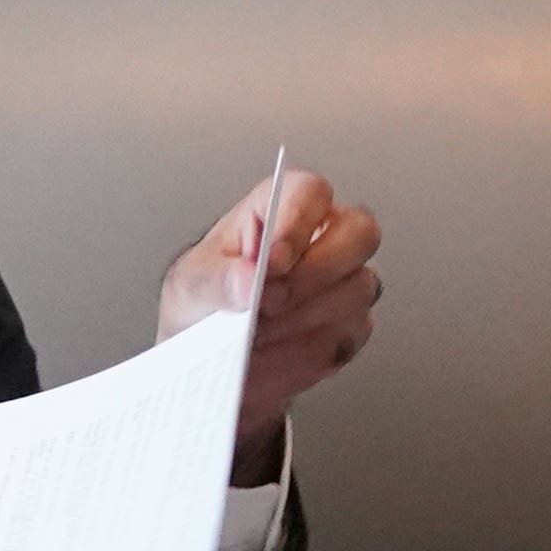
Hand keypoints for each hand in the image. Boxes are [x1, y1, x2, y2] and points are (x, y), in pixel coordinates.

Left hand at [161, 167, 383, 471]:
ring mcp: (345, 280)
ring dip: (306, 317)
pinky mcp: (352, 323)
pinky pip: (352, 331)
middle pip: (360, 233)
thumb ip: (216, 280)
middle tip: (268, 303)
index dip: (298, 222)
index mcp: (282, 207)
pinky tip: (276, 352)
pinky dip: (312, 347)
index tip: (272, 260)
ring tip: (259, 333)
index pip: (311, 192)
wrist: (211, 358)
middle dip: (314, 273)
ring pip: (359, 287)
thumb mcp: (191, 286)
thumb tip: (248, 281)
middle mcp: (324, 236)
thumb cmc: (206, 301)